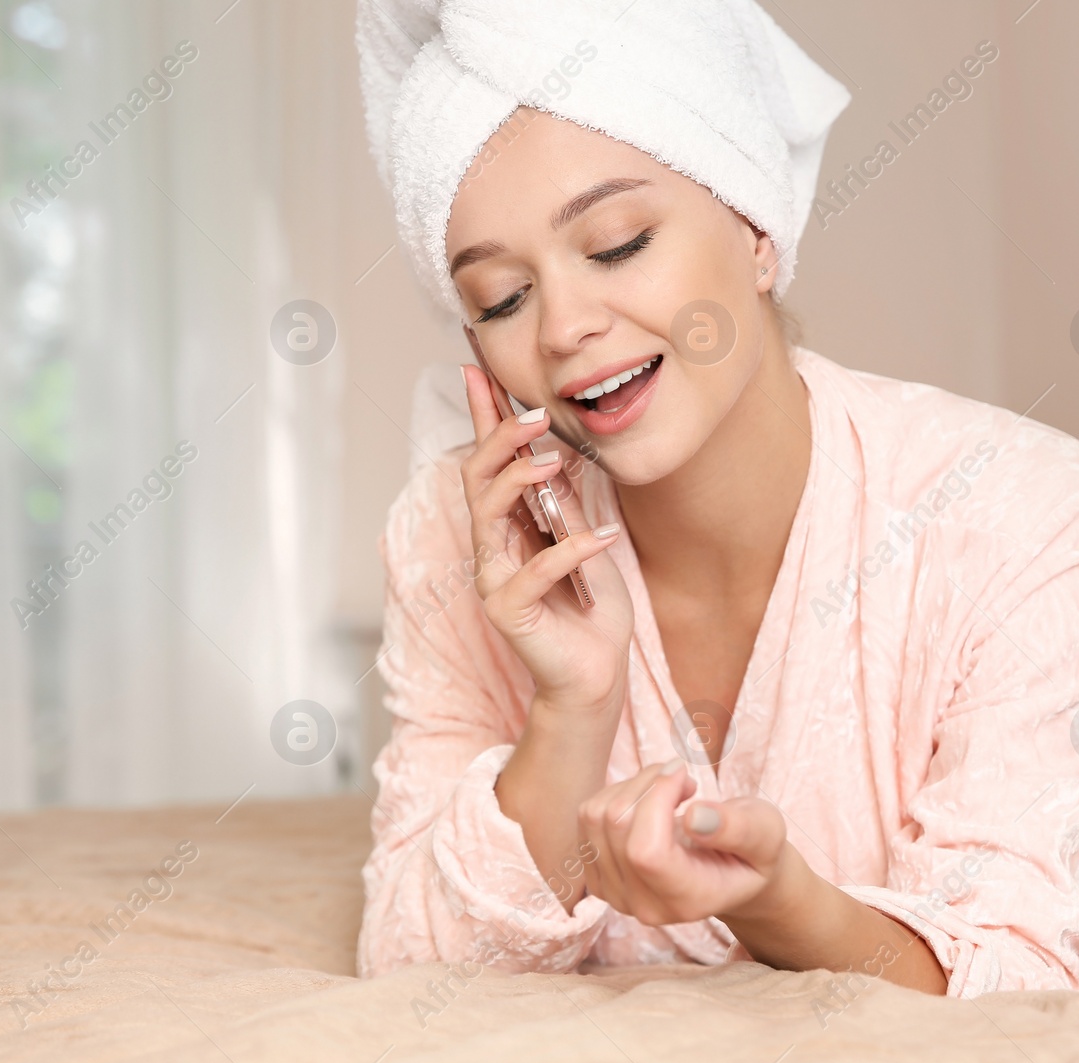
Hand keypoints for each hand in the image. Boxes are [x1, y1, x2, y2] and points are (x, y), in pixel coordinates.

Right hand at [459, 362, 635, 720]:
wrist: (594, 676)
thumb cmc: (588, 611)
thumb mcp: (583, 541)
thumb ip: (563, 504)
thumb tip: (555, 450)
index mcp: (506, 527)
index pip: (488, 463)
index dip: (480, 418)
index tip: (477, 370)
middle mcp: (491, 548)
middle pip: (476, 479)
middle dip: (499, 440)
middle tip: (536, 414)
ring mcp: (494, 580)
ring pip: (486, 515)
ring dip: (520, 481)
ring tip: (556, 461)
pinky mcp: (509, 612)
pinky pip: (532, 572)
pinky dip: (569, 551)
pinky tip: (602, 539)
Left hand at [578, 759, 790, 925]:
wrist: (733, 874)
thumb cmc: (752, 850)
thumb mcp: (765, 833)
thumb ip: (738, 828)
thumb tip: (695, 817)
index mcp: (687, 901)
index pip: (646, 851)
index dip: (657, 799)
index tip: (686, 776)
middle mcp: (644, 906)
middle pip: (617, 825)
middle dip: (649, 783)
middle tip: (683, 777)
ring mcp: (615, 894)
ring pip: (596, 816)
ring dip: (632, 785)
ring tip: (669, 789)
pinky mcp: (597, 875)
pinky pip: (586, 817)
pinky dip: (615, 794)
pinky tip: (648, 803)